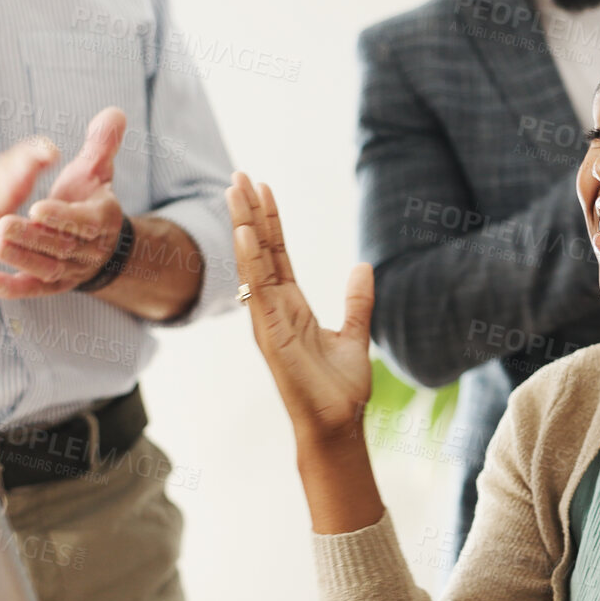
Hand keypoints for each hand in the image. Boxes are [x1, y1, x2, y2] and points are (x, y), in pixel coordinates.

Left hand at [0, 107, 129, 297]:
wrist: (99, 245)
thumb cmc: (88, 201)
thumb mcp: (96, 172)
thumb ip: (102, 145)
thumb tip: (113, 112)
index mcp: (102, 219)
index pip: (85, 221)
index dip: (62, 216)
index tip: (36, 207)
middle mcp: (90, 249)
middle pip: (62, 245)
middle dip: (32, 236)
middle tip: (1, 224)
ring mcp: (72, 270)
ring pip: (48, 268)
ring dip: (21, 259)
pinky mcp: (53, 285)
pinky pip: (35, 289)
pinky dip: (14, 289)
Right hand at [228, 173, 375, 442]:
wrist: (338, 425)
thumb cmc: (340, 390)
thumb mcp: (355, 335)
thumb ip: (357, 301)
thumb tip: (363, 265)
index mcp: (291, 308)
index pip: (276, 255)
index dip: (269, 222)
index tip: (262, 188)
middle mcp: (273, 310)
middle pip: (258, 251)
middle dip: (249, 212)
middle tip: (239, 175)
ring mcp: (268, 321)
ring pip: (252, 263)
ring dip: (243, 226)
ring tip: (236, 189)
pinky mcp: (270, 335)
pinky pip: (257, 291)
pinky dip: (250, 261)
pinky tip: (245, 233)